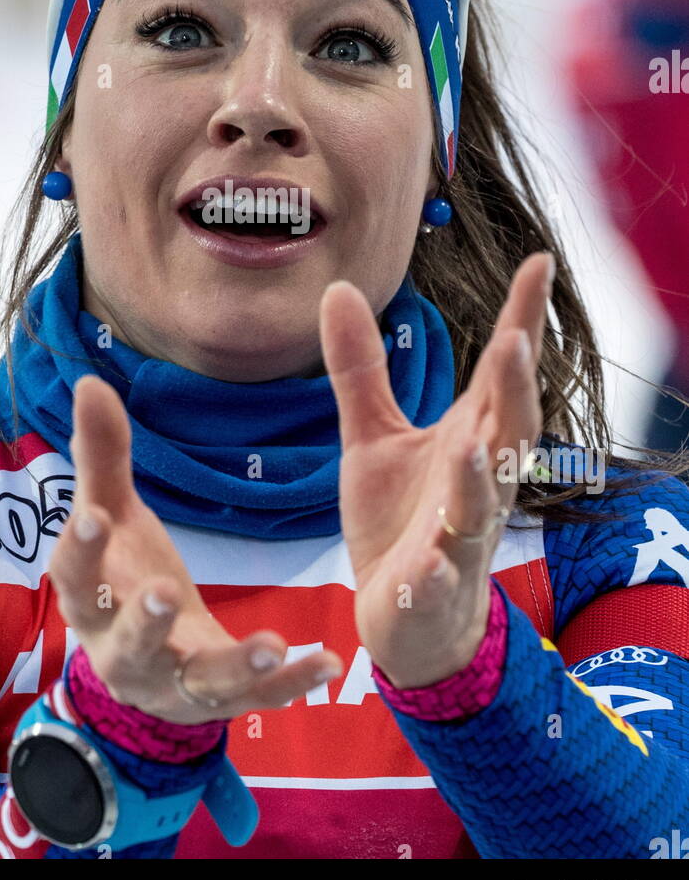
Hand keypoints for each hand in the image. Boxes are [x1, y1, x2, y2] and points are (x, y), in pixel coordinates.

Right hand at [49, 375, 342, 723]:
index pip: (74, 576)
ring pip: (198, 681)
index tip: (92, 516)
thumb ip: (104, 454)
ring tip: (271, 645)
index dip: (80, 549)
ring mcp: (173, 685)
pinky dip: (289, 684)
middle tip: (163, 591)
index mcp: (91, 601)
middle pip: (127, 642)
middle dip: (143, 621)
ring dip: (233, 665)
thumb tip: (90, 380)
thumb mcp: (116, 514)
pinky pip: (256, 699)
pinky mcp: (218, 703)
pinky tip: (325, 662)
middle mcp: (123, 653)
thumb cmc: (128, 575)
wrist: (149, 667)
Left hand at [319, 251, 552, 690]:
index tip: (539, 262)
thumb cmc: (401, 521)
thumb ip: (359, 369)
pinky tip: (426, 561)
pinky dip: (434, 569)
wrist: (405, 617)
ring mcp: (460, 534)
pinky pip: (439, 576)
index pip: (503, 373)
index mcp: (470, 437)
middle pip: (508, 428)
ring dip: (481, 474)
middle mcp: (478, 480)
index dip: (523, 319)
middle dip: (515, 389)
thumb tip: (339, 289)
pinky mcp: (433, 585)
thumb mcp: (371, 437)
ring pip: (482, 501)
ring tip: (475, 442)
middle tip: (514, 341)